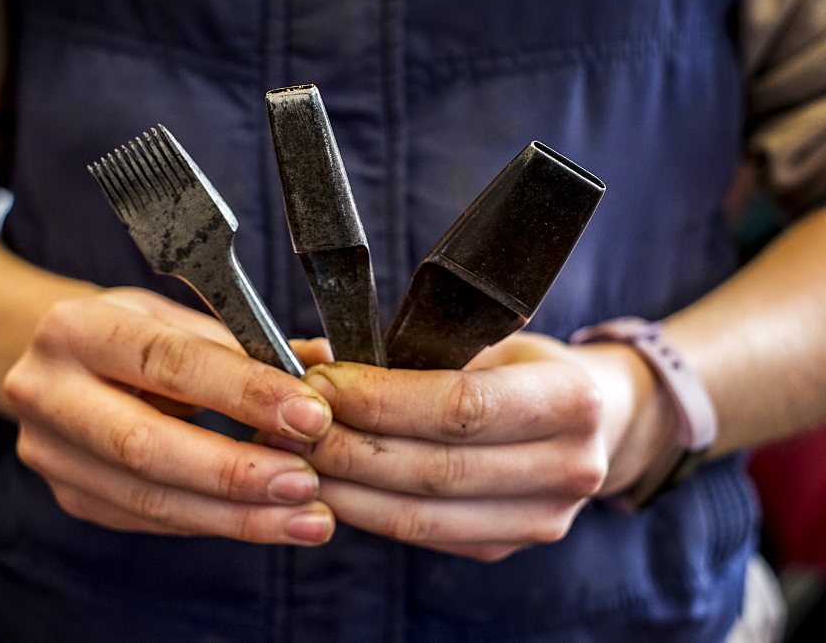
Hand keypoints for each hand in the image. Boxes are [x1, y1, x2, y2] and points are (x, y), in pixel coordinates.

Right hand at [4, 287, 335, 544]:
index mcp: (78, 328)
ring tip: (305, 518)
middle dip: (236, 471)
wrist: (53, 364)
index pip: (171, 363)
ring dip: (235, 515)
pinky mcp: (69, 495)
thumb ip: (244, 345)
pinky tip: (264, 521)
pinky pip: (149, 520)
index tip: (312, 416)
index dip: (245, 393)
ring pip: (149, 498)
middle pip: (147, 445)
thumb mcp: (176, 319)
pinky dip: (213, 522)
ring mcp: (50, 452)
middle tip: (306, 482)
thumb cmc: (128, 335)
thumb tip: (324, 364)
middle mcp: (47, 391)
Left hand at [271, 333, 671, 560]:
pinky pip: (422, 534)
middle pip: (434, 469)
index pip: (461, 406)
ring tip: (294, 458)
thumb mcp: (486, 341)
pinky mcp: (507, 547)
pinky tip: (329, 485)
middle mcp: (567, 468)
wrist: (596, 421)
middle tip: (289, 424)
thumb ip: (408, 351)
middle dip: (348, 447)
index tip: (321, 383)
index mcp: (570, 401)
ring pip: (420, 514)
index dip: (381, 399)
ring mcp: (541, 519)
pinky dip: (366, 511)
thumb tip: (309, 355)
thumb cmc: (527, 369)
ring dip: (344, 488)